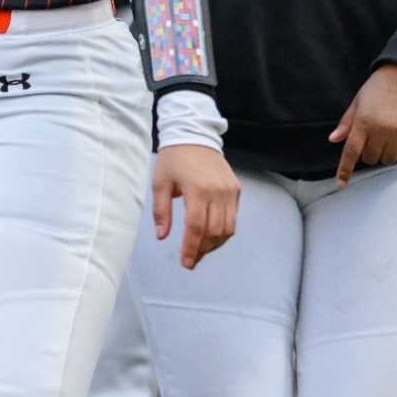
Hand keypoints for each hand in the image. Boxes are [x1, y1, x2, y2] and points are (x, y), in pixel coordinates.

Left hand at [153, 143, 239, 268]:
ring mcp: (230, 191)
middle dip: (202, 250)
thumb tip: (162, 236)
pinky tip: (211, 235)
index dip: (191, 248)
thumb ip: (161, 211)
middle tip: (191, 260)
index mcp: (197, 190)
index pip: (196, 228)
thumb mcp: (160, 183)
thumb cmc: (174, 159)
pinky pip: (233, 218)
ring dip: (214, 244)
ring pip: (228, 229)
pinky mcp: (236, 189)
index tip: (186, 262)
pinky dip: (223, 231)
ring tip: (200, 250)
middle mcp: (218, 192)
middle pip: (214, 232)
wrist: (194, 134)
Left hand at [329, 63, 396, 187]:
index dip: (345, 170)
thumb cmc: (377, 88)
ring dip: (384, 153)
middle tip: (372, 135)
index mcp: (363, 121)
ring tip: (386, 135)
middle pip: (370, 158)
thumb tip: (333, 140)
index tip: (340, 185)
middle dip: (368, 152)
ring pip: (388, 159)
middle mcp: (381, 129)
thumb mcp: (358, 102)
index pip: (351, 152)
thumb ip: (347, 123)